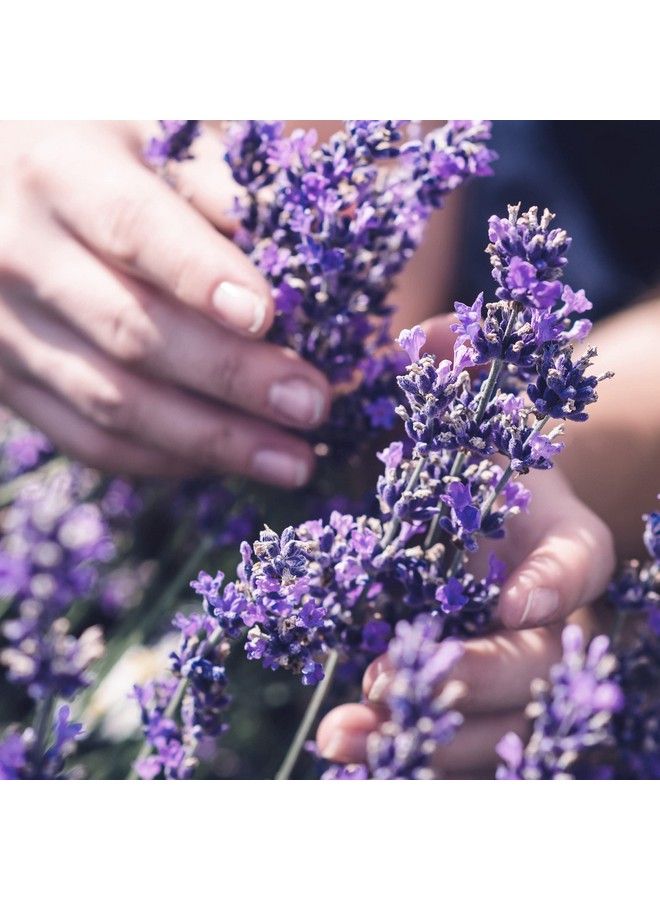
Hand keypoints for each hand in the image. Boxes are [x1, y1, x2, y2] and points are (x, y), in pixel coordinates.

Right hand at [0, 122, 329, 483]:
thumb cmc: (93, 149)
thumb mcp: (145, 130)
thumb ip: (217, 180)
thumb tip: (309, 249)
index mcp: (62, 172)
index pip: (136, 228)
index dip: (200, 275)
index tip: (266, 317)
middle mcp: (21, 253)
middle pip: (133, 331)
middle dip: (232, 376)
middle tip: (311, 404)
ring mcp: (6, 327)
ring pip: (113, 403)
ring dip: (211, 440)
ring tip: (292, 462)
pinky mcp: (8, 380)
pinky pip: (87, 437)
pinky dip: (162, 457)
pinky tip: (225, 460)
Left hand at [316, 315, 614, 775]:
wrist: (483, 517)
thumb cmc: (476, 458)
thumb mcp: (465, 406)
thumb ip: (453, 366)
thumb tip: (429, 337)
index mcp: (560, 540)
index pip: (577, 565)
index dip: (556, 585)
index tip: (516, 600)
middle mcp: (548, 615)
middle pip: (533, 664)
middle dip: (472, 681)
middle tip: (393, 681)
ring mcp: (511, 664)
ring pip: (496, 721)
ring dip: (427, 736)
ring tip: (344, 736)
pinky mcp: (471, 695)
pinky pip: (454, 736)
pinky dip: (407, 747)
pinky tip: (345, 747)